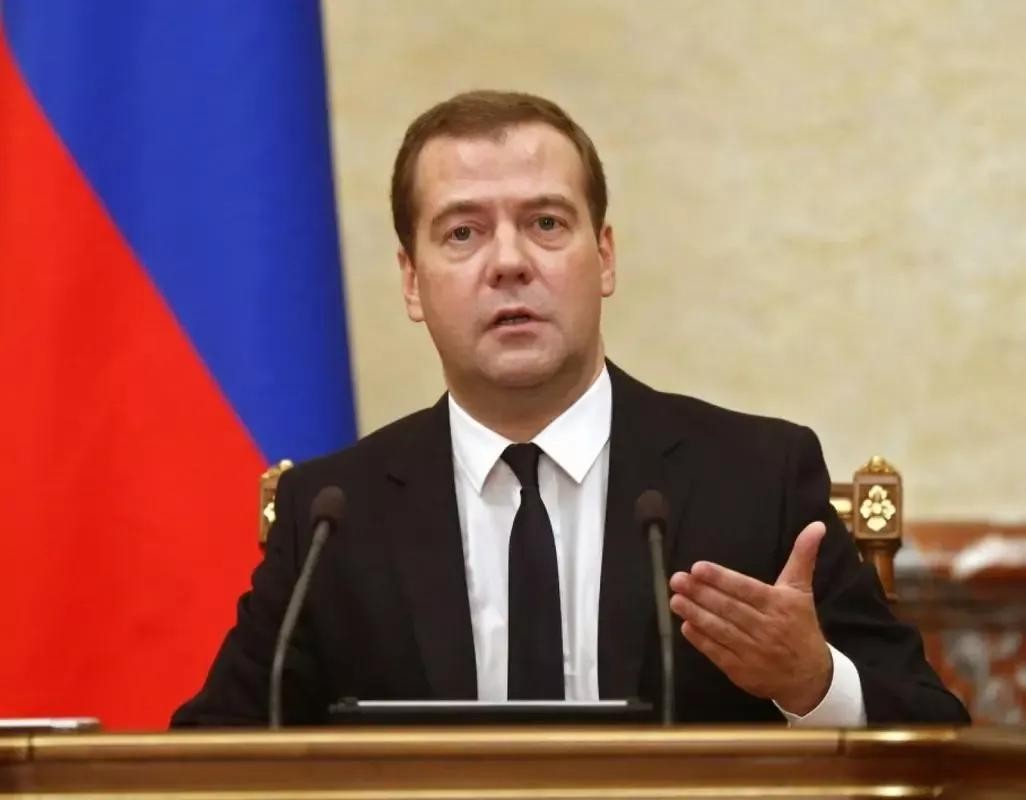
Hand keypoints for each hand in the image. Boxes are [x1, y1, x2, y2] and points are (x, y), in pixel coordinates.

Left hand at [668, 521, 831, 715]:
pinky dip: (701, 640)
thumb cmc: (800, 626)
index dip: (721, 578)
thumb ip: (803, 556)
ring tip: (675, 599)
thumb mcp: (801, 590)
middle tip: (677, 580)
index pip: (745, 589)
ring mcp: (753, 652)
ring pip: (720, 629)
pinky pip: (718, 653)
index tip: (697, 568)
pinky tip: (686, 626)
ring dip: (695, 614)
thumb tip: (816, 525)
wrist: (810, 677)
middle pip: (728, 608)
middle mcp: (766, 628)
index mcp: (779, 605)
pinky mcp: (742, 671)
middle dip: (700, 593)